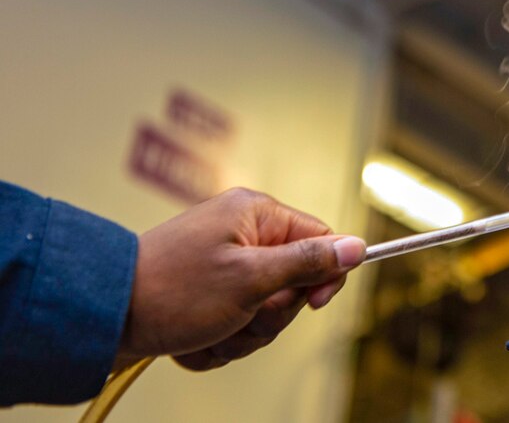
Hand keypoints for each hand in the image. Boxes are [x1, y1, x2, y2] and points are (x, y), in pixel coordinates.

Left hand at [113, 188, 365, 371]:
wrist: (103, 315)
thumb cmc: (174, 290)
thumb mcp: (252, 279)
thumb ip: (309, 262)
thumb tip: (357, 246)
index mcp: (256, 215)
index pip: (320, 239)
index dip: (322, 276)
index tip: (310, 303)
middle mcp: (242, 235)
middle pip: (294, 283)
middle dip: (270, 314)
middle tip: (241, 315)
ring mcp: (223, 266)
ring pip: (265, 312)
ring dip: (242, 334)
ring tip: (210, 330)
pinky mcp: (207, 294)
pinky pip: (236, 325)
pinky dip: (218, 341)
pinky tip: (193, 339)